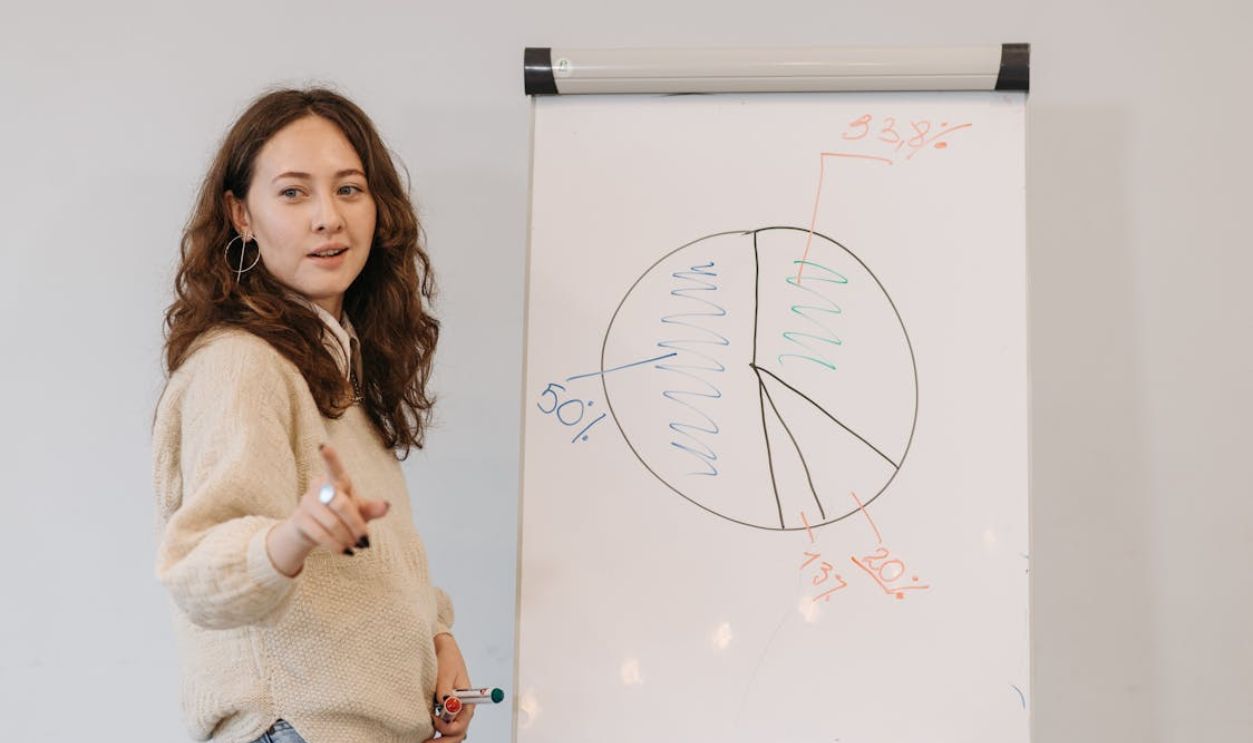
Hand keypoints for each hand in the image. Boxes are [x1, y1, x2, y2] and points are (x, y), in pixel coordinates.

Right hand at [265, 443, 390, 576]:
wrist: (311, 532)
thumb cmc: (341, 516)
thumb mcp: (359, 512)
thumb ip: (372, 508)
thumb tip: (386, 505)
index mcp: (337, 481)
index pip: (334, 468)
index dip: (330, 458)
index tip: (323, 446)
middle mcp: (319, 488)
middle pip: (340, 504)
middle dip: (355, 525)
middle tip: (365, 541)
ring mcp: (306, 502)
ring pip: (331, 522)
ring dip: (346, 538)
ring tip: (355, 547)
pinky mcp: (299, 519)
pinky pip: (319, 534)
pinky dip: (335, 545)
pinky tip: (344, 552)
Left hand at [424, 633, 473, 741]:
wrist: (441, 649)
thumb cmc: (447, 658)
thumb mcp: (447, 672)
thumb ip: (446, 689)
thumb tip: (448, 704)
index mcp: (467, 702)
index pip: (460, 726)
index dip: (447, 729)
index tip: (434, 720)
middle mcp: (462, 710)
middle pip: (456, 735)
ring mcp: (453, 712)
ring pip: (450, 735)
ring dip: (438, 740)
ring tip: (422, 742)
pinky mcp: (444, 710)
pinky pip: (443, 728)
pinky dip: (435, 734)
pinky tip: (423, 734)